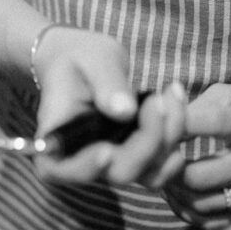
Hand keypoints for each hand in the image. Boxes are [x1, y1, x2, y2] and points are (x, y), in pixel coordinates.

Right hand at [31, 26, 185, 187]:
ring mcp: (113, 163)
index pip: (61, 169)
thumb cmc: (80, 57)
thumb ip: (106, 82)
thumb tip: (125, 111)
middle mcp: (83, 160)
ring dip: (169, 136)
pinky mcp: (137, 158)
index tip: (106, 151)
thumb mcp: (91, 59)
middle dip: (148, 140)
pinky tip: (175, 97)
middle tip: (157, 99)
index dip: (85, 168)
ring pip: (149, 171)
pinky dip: (177, 132)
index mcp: (54, 140)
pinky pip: (164, 160)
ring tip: (171, 91)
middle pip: (119, 172)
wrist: (87, 63)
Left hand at [159, 84, 230, 223]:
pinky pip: (212, 219)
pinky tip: (178, 192)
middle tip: (150, 160)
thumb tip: (160, 119)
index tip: (153, 126)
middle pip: (200, 175)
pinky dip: (187, 209)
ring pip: (202, 202)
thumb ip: (197, 106)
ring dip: (173, 192)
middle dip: (167, 170)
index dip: (178, 126)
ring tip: (162, 175)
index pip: (215, 124)